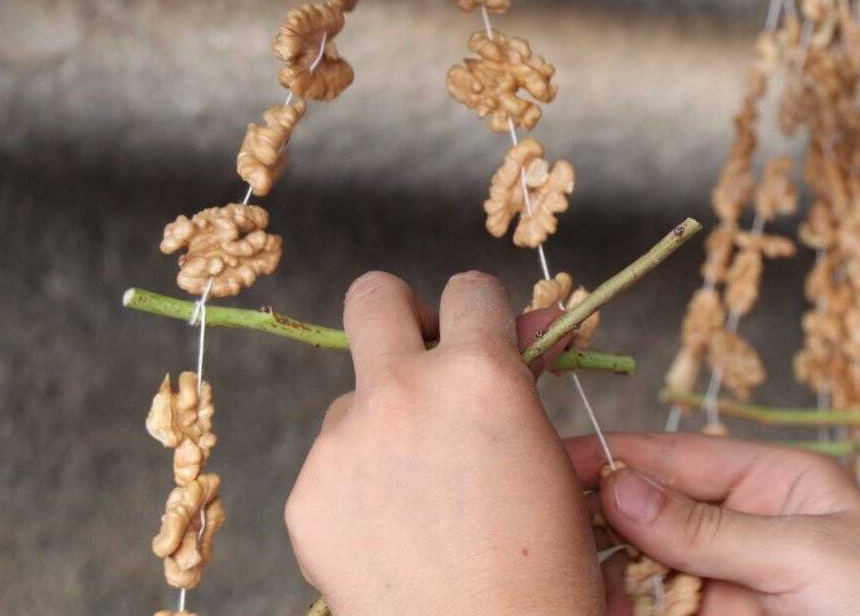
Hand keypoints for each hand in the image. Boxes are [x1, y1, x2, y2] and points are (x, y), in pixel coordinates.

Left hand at [286, 271, 603, 614]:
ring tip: (422, 498)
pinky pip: (330, 465)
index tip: (486, 343)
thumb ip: (523, 383)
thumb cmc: (546, 570)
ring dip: (382, 426)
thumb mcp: (553, 461)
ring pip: (352, 399)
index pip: (468, 289)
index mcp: (479, 375)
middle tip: (424, 364)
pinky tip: (391, 534)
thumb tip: (526, 326)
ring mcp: (342, 444)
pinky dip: (357, 487)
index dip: (483, 316)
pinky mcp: (306, 497)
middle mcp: (401, 393)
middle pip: (373, 297)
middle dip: (401, 317)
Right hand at [568, 432, 859, 615]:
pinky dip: (629, 605)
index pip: (681, 456)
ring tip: (564, 568)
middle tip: (545, 521)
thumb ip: (709, 528)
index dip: (616, 455)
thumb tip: (619, 485)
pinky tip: (598, 601)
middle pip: (655, 510)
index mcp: (779, 483)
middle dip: (604, 516)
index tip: (553, 458)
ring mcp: (733, 581)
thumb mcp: (805, 555)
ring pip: (649, 566)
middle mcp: (748, 526)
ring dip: (609, 569)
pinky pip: (664, 608)